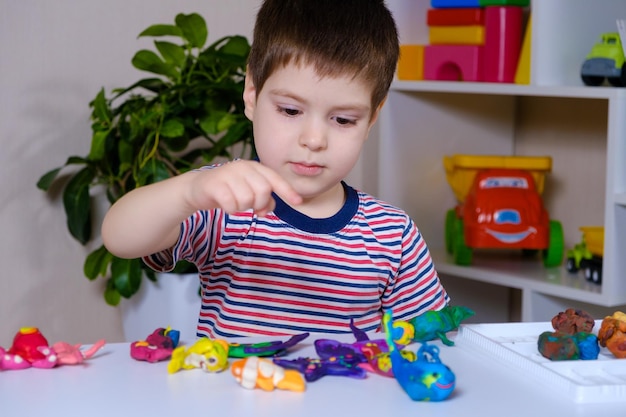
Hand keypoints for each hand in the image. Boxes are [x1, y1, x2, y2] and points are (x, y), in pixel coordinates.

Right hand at [186, 160, 301, 215]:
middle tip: (250, 207)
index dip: (287, 191)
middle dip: (259, 204)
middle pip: (263, 191)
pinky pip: (231, 204)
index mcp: (253, 167)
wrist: (198, 188)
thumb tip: (269, 209)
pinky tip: (225, 205)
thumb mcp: (249, 192)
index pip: (274, 179)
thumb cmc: (229, 190)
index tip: (298, 202)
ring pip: (247, 199)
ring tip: (234, 202)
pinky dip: (230, 209)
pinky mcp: (214, 185)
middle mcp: (242, 167)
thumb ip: (264, 199)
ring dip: (242, 207)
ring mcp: (227, 174)